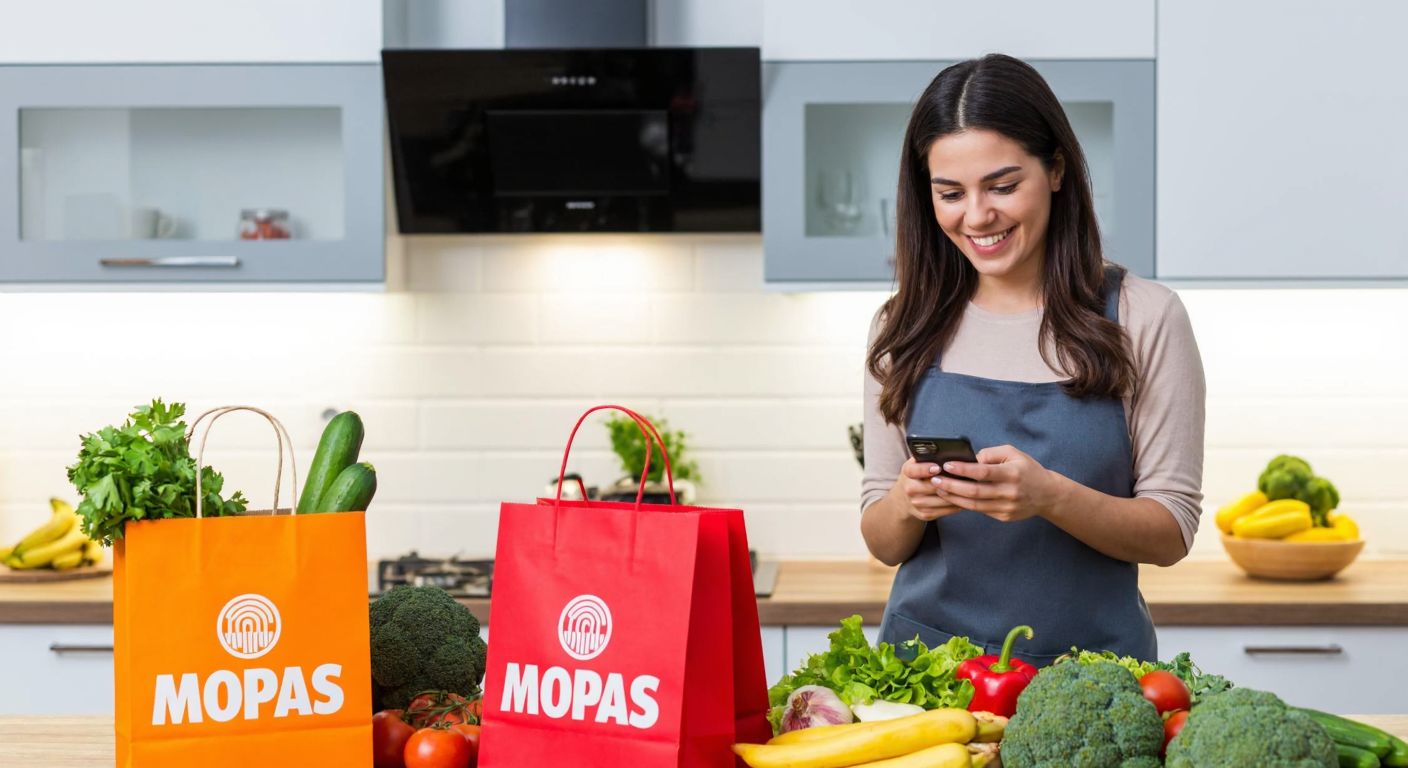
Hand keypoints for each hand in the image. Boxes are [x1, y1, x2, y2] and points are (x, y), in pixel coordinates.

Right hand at [893, 458, 963, 521]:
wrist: (904, 499)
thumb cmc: (918, 476)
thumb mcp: (918, 463)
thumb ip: (929, 457)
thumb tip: (949, 454)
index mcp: (907, 472)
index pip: (913, 470)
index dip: (925, 469)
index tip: (938, 467)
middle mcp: (909, 488)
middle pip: (931, 487)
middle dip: (948, 483)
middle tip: (964, 478)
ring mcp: (916, 503)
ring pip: (941, 500)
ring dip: (956, 494)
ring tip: (969, 488)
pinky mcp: (924, 514)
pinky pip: (944, 511)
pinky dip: (956, 505)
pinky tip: (965, 499)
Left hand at [931, 445, 1068, 522]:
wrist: (1047, 494)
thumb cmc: (1026, 469)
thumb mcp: (1013, 453)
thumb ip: (991, 454)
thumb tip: (970, 460)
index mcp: (1012, 474)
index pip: (983, 472)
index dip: (963, 470)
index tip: (946, 465)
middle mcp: (1009, 492)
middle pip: (975, 491)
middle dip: (951, 486)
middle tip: (934, 480)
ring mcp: (1006, 507)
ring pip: (974, 505)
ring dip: (953, 497)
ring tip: (939, 489)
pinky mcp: (1004, 517)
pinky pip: (980, 511)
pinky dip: (964, 504)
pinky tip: (952, 498)